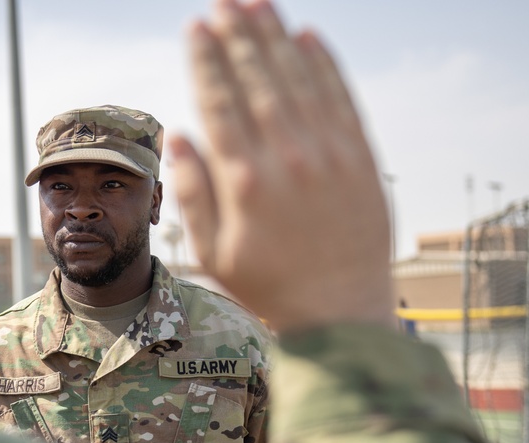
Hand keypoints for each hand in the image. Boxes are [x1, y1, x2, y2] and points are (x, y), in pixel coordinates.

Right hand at [169, 0, 394, 332]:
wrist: (341, 312)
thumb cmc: (269, 285)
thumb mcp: (213, 252)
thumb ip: (193, 192)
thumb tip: (179, 135)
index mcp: (245, 181)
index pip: (220, 103)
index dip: (207, 61)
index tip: (196, 27)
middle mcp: (289, 159)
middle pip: (259, 80)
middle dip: (239, 35)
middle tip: (224, 0)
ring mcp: (331, 155)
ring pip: (299, 80)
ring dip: (277, 38)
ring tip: (257, 3)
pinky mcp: (362, 159)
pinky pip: (341, 98)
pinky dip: (325, 65)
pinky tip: (308, 36)